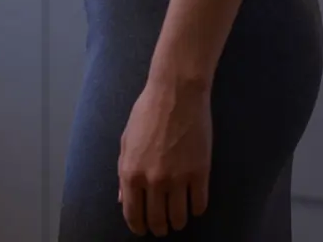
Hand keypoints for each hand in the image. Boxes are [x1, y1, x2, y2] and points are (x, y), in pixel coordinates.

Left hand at [118, 79, 212, 236]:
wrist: (176, 94)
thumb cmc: (147, 113)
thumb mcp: (126, 141)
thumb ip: (124, 172)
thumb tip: (123, 199)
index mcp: (130, 172)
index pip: (132, 213)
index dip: (138, 226)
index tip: (143, 230)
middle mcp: (152, 180)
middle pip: (157, 220)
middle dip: (159, 228)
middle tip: (162, 227)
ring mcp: (177, 179)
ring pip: (179, 217)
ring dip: (178, 222)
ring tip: (178, 220)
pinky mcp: (200, 173)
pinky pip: (199, 205)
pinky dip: (196, 210)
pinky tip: (194, 206)